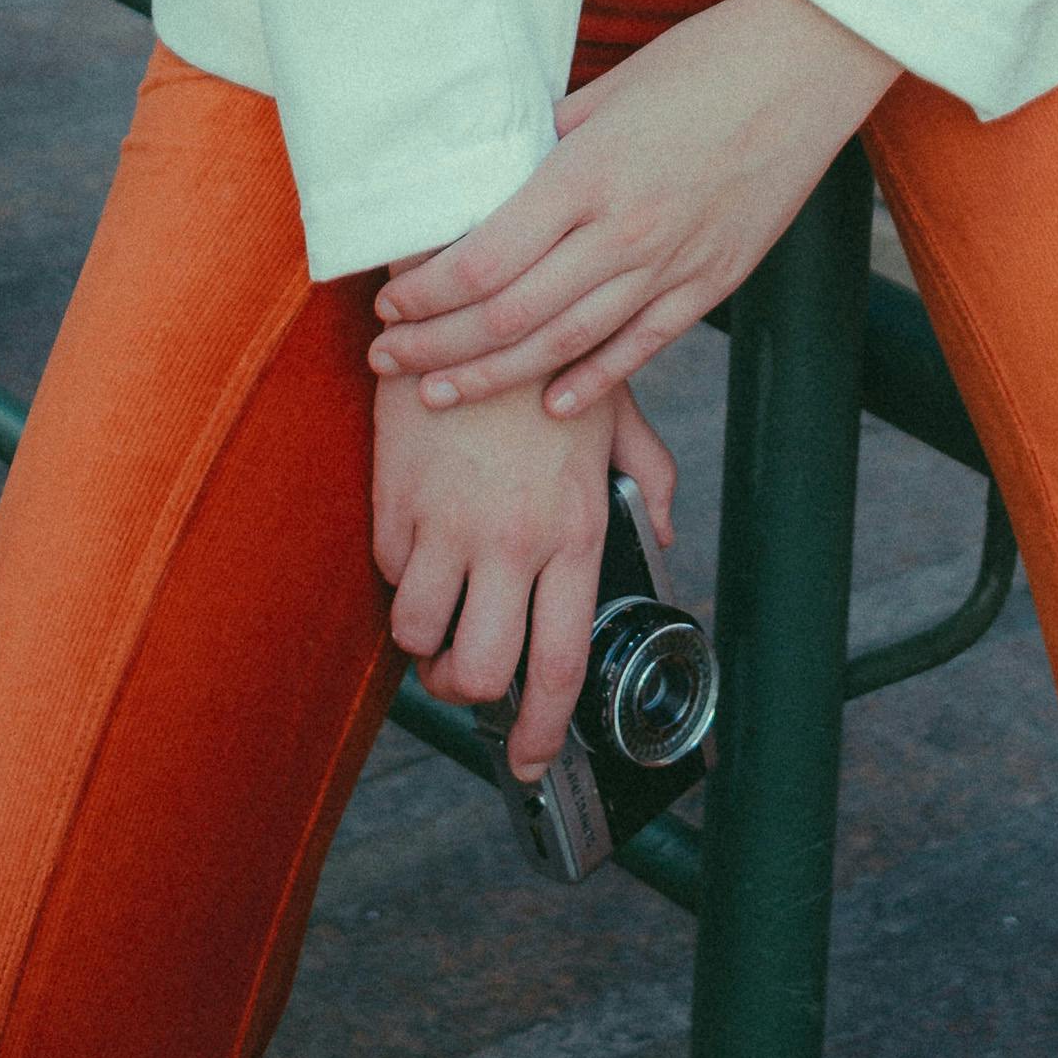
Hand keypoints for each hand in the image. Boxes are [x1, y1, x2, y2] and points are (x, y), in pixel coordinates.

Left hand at [369, 0, 899, 420]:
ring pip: (567, 343)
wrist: (808, 66)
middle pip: (510, 314)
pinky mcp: (715, 280)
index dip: (426, 291)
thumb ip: (550, 140)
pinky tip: (553, 406)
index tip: (388, 302)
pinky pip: (643, 345)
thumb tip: (495, 171)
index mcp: (587, 174)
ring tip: (442, 394)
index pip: (484, 257)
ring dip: (495, 377)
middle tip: (388, 361)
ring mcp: (673, 263)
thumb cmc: (706, 60)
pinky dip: (593, 381)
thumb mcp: (610, 89)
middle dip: (438, 346)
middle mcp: (624, 230)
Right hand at [372, 375, 677, 779]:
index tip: (532, 759)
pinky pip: (390, 574)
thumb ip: (652, 478)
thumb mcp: (617, 412)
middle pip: (479, 670)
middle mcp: (512, 541)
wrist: (475, 297)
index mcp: (575, 531)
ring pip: (420, 636)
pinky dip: (402, 577)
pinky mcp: (398, 499)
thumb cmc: (548, 354)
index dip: (542, 732)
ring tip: (437, 616)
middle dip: (467, 694)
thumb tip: (667, 529)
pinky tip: (419, 547)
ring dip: (426, 642)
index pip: (557, 664)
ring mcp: (448, 523)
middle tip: (466, 677)